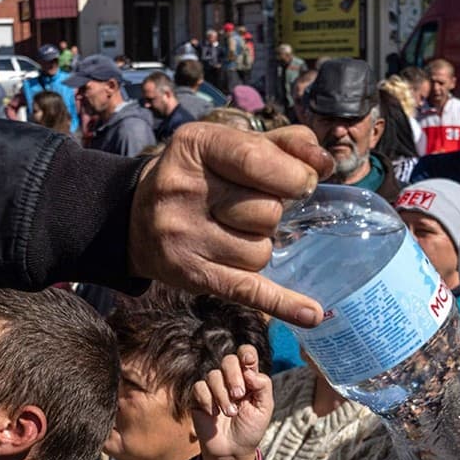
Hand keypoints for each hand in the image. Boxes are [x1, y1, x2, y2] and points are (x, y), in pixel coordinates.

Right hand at [130, 122, 331, 326]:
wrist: (135, 217)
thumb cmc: (200, 177)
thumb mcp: (231, 146)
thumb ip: (284, 145)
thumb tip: (324, 164)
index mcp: (196, 146)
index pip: (257, 160)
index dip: (294, 175)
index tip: (304, 183)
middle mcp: (183, 191)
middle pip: (265, 212)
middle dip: (272, 213)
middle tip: (250, 210)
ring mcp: (183, 237)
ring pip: (261, 253)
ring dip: (261, 246)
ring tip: (235, 234)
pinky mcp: (190, 275)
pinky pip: (247, 292)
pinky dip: (283, 304)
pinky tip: (311, 314)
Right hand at [189, 345, 272, 459]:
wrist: (232, 451)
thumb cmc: (250, 429)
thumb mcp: (264, 409)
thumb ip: (263, 386)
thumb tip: (250, 371)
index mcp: (249, 378)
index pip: (246, 354)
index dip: (246, 354)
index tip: (248, 362)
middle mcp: (230, 379)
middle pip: (229, 360)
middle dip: (234, 376)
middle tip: (239, 395)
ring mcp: (214, 388)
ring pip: (213, 375)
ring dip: (222, 395)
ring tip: (230, 413)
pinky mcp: (199, 398)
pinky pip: (199, 388)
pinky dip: (208, 401)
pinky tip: (214, 414)